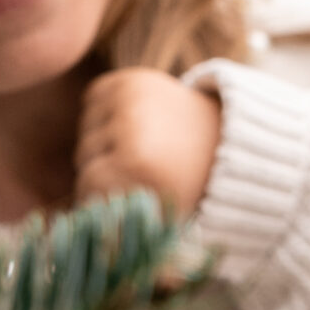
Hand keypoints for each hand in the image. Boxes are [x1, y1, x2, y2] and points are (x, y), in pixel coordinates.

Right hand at [74, 68, 221, 214]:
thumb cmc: (188, 185)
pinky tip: (127, 126)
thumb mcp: (159, 211)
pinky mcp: (129, 79)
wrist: (226, 140)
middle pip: (84, 156)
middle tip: (129, 176)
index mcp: (139, 162)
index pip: (88, 183)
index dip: (97, 197)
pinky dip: (102, 115)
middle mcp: (131, 124)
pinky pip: (92, 101)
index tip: (112, 200)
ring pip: (86, 128)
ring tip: (132, 150)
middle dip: (100, 170)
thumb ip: (121, 221)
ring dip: (99, 143)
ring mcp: (129, 96)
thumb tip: (90, 231)